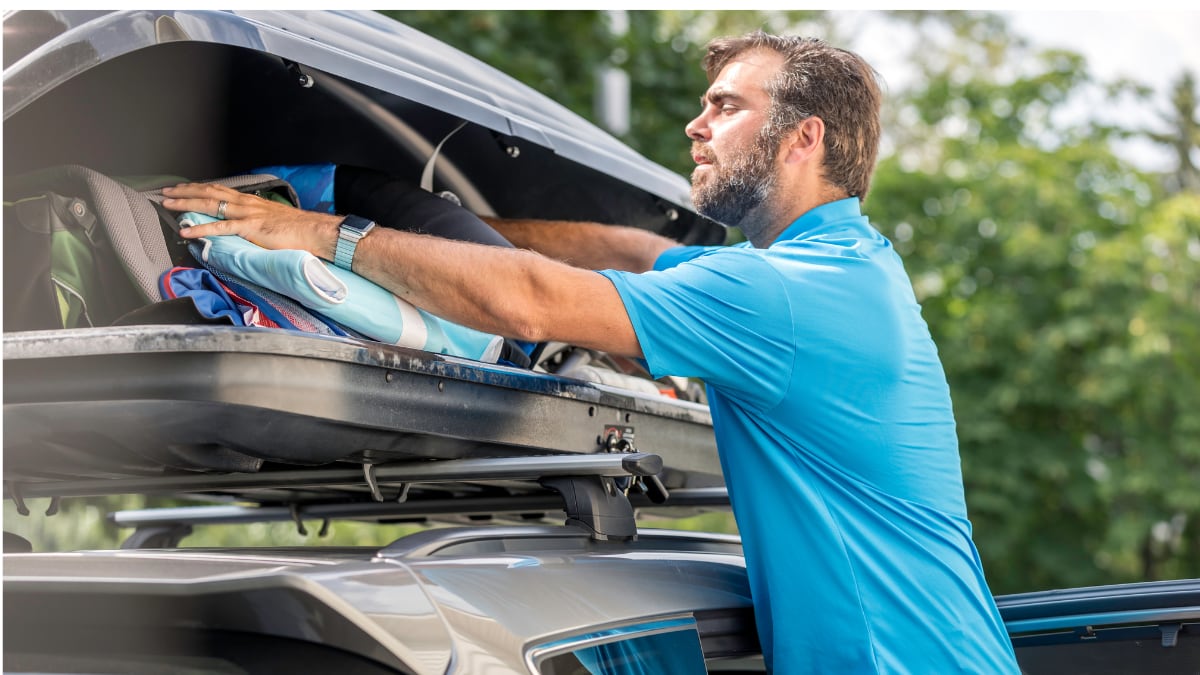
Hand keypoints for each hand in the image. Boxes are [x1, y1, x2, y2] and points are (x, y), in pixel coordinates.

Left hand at [162, 182, 341, 259]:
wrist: (314, 231)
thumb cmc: (297, 229)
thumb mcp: (272, 220)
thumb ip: (255, 221)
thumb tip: (244, 227)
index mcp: (250, 201)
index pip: (218, 190)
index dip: (198, 188)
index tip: (182, 188)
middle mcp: (245, 203)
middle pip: (209, 193)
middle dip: (185, 192)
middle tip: (165, 193)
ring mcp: (247, 214)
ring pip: (210, 205)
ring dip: (186, 204)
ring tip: (168, 205)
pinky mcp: (250, 228)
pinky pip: (220, 228)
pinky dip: (201, 229)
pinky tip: (186, 231)